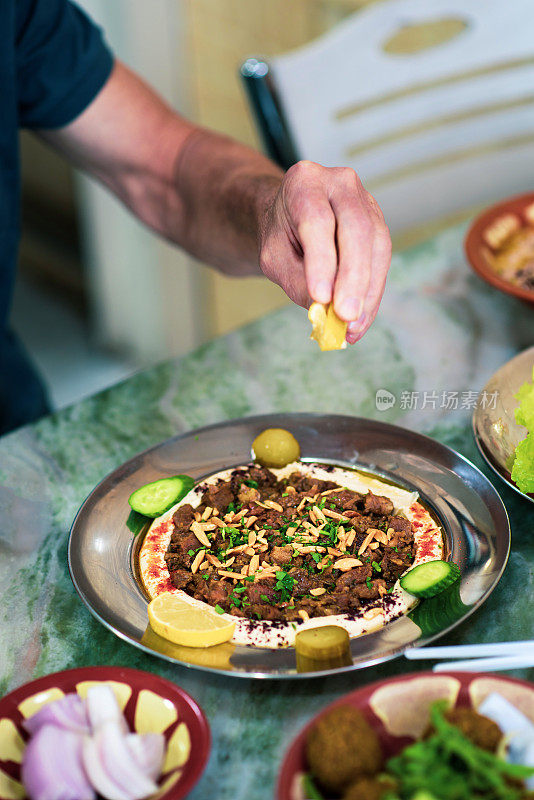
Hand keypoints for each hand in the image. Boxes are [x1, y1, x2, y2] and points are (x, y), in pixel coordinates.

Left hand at [258, 160, 391, 343]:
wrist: (291, 218)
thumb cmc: (281, 236)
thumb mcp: (274, 258)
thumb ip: (296, 280)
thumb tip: (325, 310)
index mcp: (304, 182)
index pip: (317, 221)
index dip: (322, 260)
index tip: (321, 296)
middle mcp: (340, 182)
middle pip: (356, 229)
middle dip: (353, 278)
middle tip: (345, 315)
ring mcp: (365, 200)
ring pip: (377, 245)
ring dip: (367, 291)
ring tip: (352, 326)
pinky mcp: (379, 222)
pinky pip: (383, 259)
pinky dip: (372, 293)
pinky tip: (360, 320)